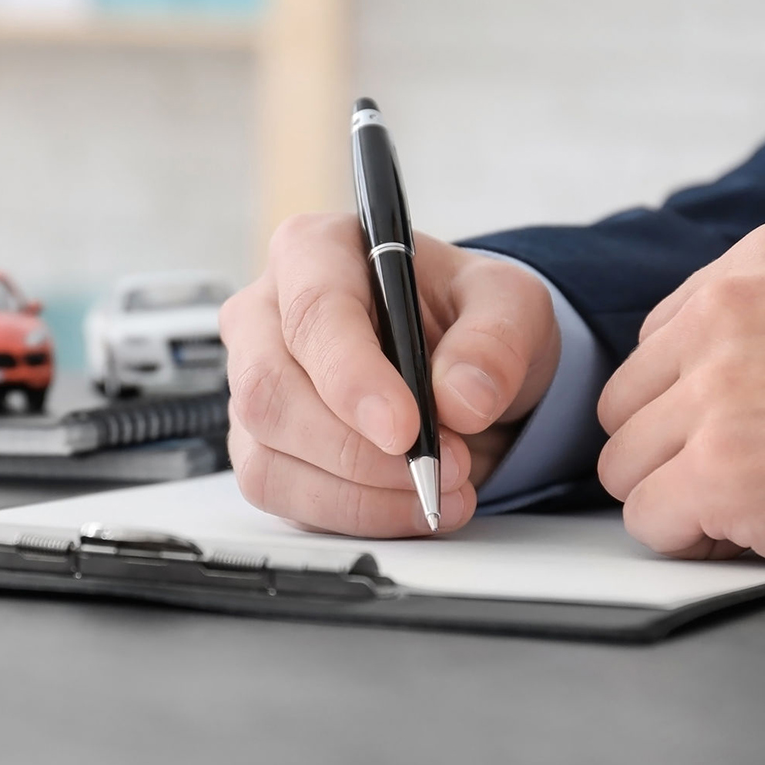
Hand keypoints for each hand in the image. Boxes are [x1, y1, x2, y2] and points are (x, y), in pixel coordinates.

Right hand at [221, 213, 560, 536]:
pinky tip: (406, 506)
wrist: (458, 365)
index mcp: (316, 251)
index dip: (352, 378)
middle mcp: (265, 314)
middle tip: (440, 467)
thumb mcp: (510, 305)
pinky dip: (349, 513)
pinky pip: (280, 494)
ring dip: (360, 492)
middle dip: (358, 450)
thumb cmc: (464, 317)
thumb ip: (495, 341)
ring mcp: (254, 383)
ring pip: (268, 454)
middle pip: (271, 391)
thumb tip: (461, 397)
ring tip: (440, 488)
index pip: (313, 313)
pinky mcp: (260, 445)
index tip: (405, 428)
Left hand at [595, 221, 764, 587]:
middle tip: (755, 469)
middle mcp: (725, 310)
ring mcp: (715, 390)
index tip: (756, 423)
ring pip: (625, 464)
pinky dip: (691, 539)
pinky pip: (647, 517)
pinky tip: (757, 530)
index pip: (659, 343)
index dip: (696, 401)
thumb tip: (682, 376)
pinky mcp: (718, 468)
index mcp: (757, 259)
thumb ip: (760, 318)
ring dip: (681, 494)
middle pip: (628, 403)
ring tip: (763, 498)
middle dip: (676, 447)